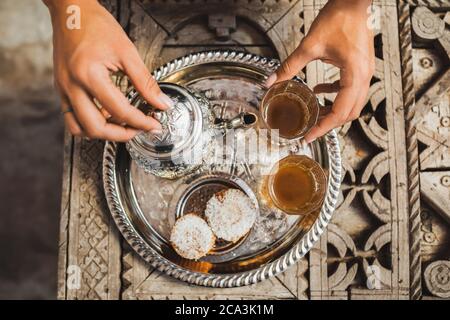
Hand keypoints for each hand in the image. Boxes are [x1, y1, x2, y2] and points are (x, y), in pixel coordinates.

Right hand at [44, 0, 172, 140]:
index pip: (119, 110)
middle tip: (139, 130)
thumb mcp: (127, 52)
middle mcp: (71, 85)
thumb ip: (146, 82)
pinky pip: (71, 118)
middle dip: (121, 135)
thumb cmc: (96, 25)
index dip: (141, 122)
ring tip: (123, 126)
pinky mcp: (61, 90)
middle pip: (95, 127)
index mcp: (88, 74)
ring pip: (79, 128)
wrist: (71, 11)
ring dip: (103, 133)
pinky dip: (89, 124)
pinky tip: (106, 117)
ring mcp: (63, 89)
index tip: (154, 125)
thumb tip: (162, 103)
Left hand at [265, 0, 374, 142]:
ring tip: (314, 115)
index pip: (340, 111)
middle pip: (349, 112)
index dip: (324, 127)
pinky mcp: (361, 67)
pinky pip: (350, 90)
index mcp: (355, 74)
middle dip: (329, 123)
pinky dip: (334, 95)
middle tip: (310, 129)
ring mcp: (365, 72)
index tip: (309, 136)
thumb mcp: (309, 45)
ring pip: (352, 103)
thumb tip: (271, 82)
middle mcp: (364, 77)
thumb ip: (289, 66)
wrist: (353, 2)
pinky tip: (318, 90)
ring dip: (333, 111)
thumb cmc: (339, 18)